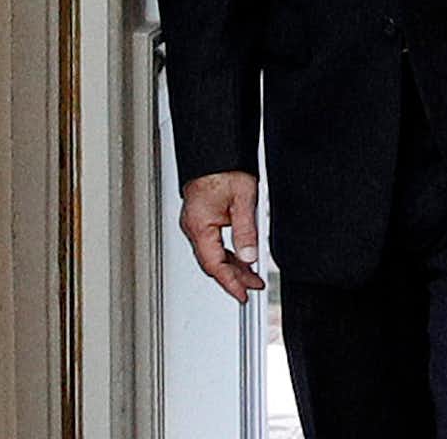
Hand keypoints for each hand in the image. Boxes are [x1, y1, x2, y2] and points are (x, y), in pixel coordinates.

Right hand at [180, 170, 265, 303]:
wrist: (214, 152)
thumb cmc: (224, 169)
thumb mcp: (243, 200)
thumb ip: (246, 231)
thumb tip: (250, 256)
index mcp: (200, 225)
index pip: (214, 265)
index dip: (230, 283)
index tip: (242, 294)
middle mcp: (194, 227)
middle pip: (213, 263)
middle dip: (234, 278)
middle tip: (252, 288)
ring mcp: (196, 224)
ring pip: (214, 254)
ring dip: (232, 266)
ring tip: (252, 275)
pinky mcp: (201, 219)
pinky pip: (214, 243)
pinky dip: (228, 253)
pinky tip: (242, 257)